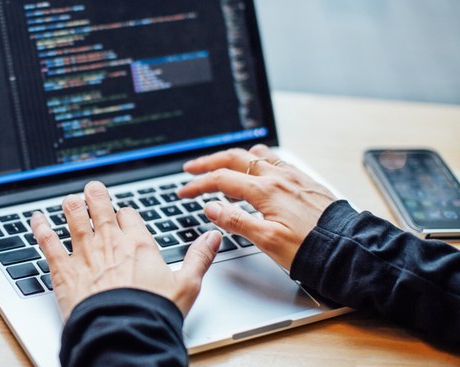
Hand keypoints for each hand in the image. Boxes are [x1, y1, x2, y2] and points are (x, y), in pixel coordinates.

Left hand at [32, 181, 220, 320]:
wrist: (125, 331)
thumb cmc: (154, 312)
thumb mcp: (187, 284)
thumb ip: (199, 257)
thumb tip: (213, 237)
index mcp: (138, 243)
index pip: (128, 215)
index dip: (124, 214)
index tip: (122, 216)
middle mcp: (109, 242)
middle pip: (98, 206)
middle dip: (94, 195)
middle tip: (91, 190)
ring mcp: (84, 253)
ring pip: (73, 217)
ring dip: (69, 205)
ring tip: (68, 200)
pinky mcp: (63, 269)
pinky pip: (47, 241)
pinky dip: (40, 227)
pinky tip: (36, 219)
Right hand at [177, 145, 335, 269]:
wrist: (350, 249)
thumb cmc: (311, 249)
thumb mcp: (267, 240)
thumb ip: (236, 220)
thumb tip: (211, 207)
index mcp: (266, 190)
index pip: (222, 180)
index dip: (198, 185)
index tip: (183, 191)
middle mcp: (279, 178)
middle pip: (235, 159)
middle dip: (209, 162)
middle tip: (191, 168)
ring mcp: (293, 177)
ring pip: (256, 156)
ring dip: (234, 157)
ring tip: (221, 165)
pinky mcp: (305, 182)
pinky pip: (275, 162)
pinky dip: (256, 162)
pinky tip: (256, 171)